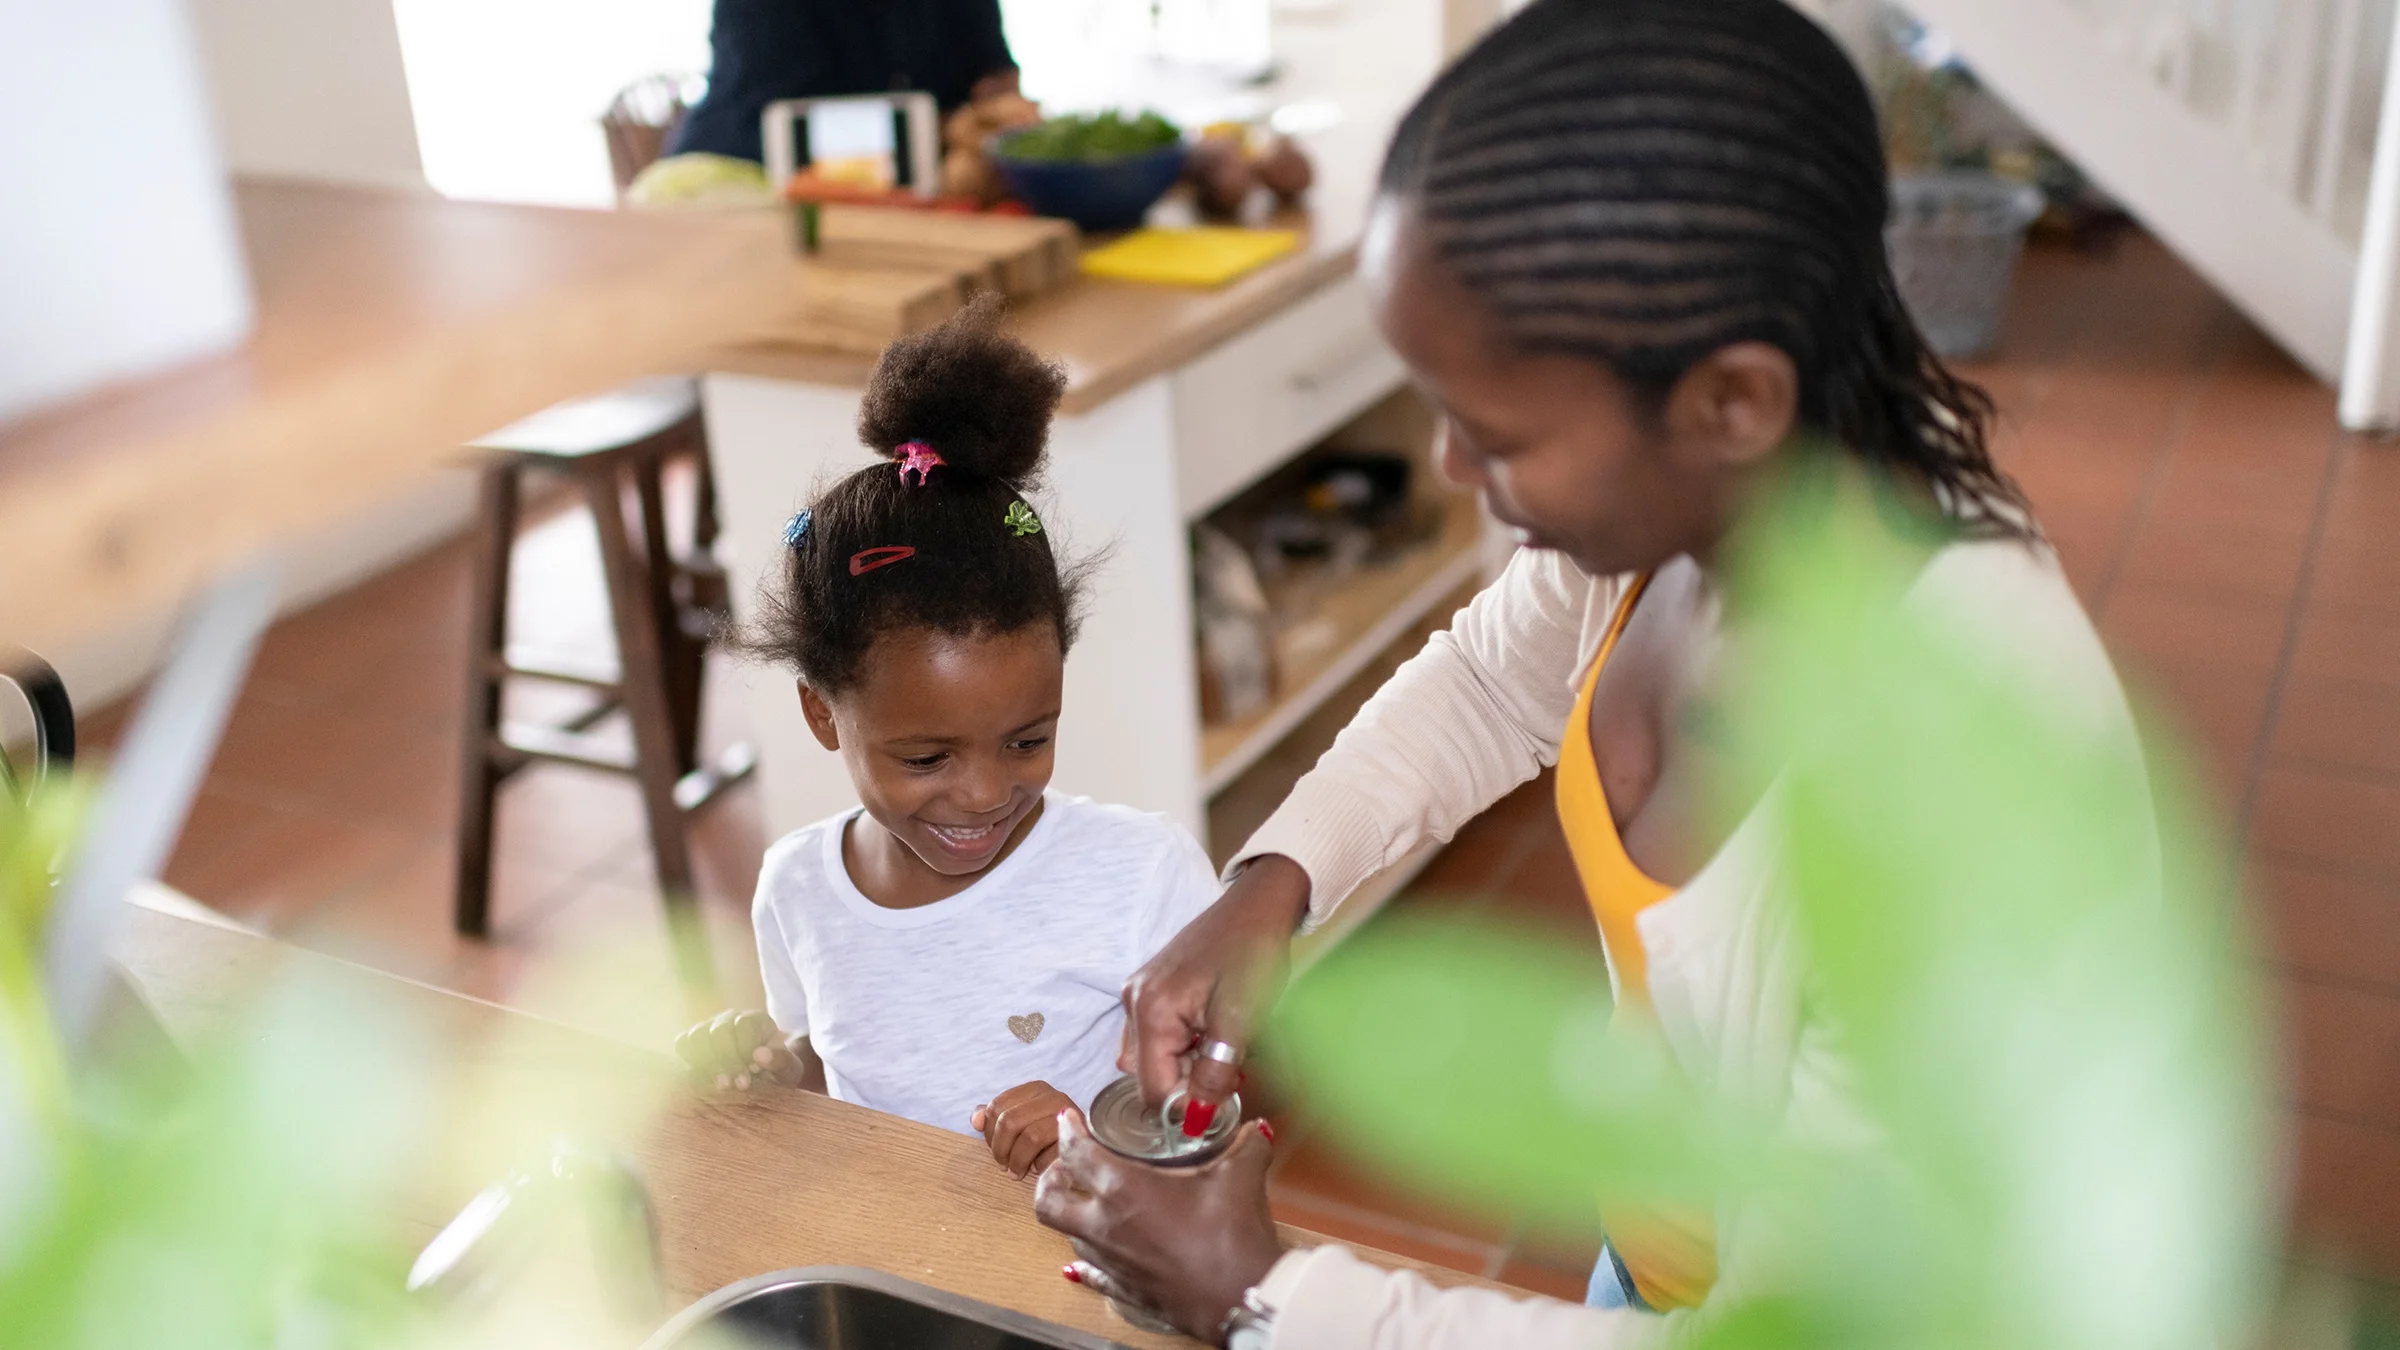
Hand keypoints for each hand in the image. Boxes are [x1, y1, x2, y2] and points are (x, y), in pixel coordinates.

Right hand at [674, 1010, 805, 1090]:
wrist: (765, 1081)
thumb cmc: (777, 1073)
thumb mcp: (789, 1070)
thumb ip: (781, 1061)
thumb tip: (760, 1055)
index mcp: (757, 1020)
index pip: (744, 1024)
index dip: (746, 1048)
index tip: (753, 1072)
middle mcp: (731, 1019)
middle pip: (719, 1030)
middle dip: (728, 1060)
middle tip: (739, 1085)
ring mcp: (710, 1028)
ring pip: (697, 1035)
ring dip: (708, 1062)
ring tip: (722, 1086)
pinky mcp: (694, 1043)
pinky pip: (682, 1043)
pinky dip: (688, 1059)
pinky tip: (704, 1079)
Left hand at [971, 1080, 1074, 1176]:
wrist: (1086, 1157)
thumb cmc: (1047, 1142)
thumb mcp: (1018, 1126)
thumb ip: (995, 1119)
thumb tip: (975, 1118)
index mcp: (1036, 1090)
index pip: (996, 1107)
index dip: (988, 1133)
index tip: (995, 1149)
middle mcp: (1055, 1097)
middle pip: (1009, 1121)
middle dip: (1000, 1149)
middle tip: (1003, 1165)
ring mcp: (1070, 1118)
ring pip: (1029, 1136)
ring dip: (1017, 1161)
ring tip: (1017, 1172)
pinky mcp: (1080, 1141)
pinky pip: (1050, 1154)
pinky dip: (1038, 1167)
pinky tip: (1038, 1169)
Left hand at [1036, 1107, 1284, 1337]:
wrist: (1242, 1299)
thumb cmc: (1232, 1237)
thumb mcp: (1241, 1176)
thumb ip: (1245, 1145)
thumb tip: (1254, 1129)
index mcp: (1123, 1189)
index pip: (1076, 1154)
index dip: (1067, 1132)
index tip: (1069, 1120)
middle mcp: (1105, 1226)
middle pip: (1048, 1202)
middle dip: (1050, 1179)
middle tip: (1067, 1166)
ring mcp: (1111, 1262)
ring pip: (1068, 1236)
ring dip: (1072, 1216)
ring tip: (1090, 1202)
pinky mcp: (1123, 1290)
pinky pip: (1091, 1273)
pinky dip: (1086, 1261)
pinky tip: (1092, 1257)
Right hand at [1120, 855, 1309, 1110]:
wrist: (1258, 905)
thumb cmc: (1252, 954)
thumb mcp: (1240, 1020)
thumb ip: (1214, 1073)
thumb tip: (1196, 1121)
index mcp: (1150, 1012)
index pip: (1153, 1090)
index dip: (1189, 1107)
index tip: (1225, 1100)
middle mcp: (1135, 1003)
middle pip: (1150, 1076)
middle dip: (1190, 1084)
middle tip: (1233, 1068)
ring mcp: (1141, 993)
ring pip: (1155, 1058)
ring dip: (1189, 1066)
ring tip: (1227, 1047)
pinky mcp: (1154, 988)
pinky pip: (1160, 1035)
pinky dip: (1186, 1046)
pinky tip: (1215, 1032)